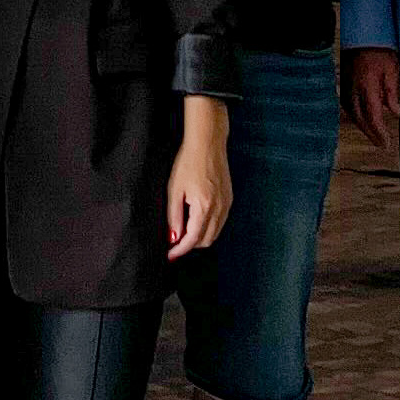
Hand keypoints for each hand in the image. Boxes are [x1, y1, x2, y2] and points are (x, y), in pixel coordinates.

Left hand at [167, 100, 232, 259]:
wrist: (208, 144)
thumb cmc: (187, 163)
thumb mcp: (174, 190)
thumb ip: (174, 216)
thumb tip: (173, 238)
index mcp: (204, 207)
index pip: (193, 239)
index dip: (180, 250)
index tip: (169, 255)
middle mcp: (219, 209)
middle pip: (206, 240)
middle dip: (190, 246)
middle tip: (174, 244)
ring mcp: (227, 205)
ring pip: (214, 233)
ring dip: (199, 238)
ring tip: (183, 234)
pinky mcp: (230, 199)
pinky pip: (220, 222)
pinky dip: (208, 228)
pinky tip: (196, 222)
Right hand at [342, 46, 399, 149]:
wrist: (362, 34)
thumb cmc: (380, 49)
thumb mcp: (393, 68)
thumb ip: (393, 92)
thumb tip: (399, 113)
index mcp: (367, 86)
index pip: (373, 116)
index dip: (379, 132)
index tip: (386, 143)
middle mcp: (353, 88)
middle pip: (360, 118)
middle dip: (371, 133)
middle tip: (381, 144)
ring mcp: (345, 85)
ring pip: (351, 113)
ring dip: (362, 126)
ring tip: (373, 134)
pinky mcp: (343, 82)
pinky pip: (346, 104)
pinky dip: (354, 115)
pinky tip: (360, 118)